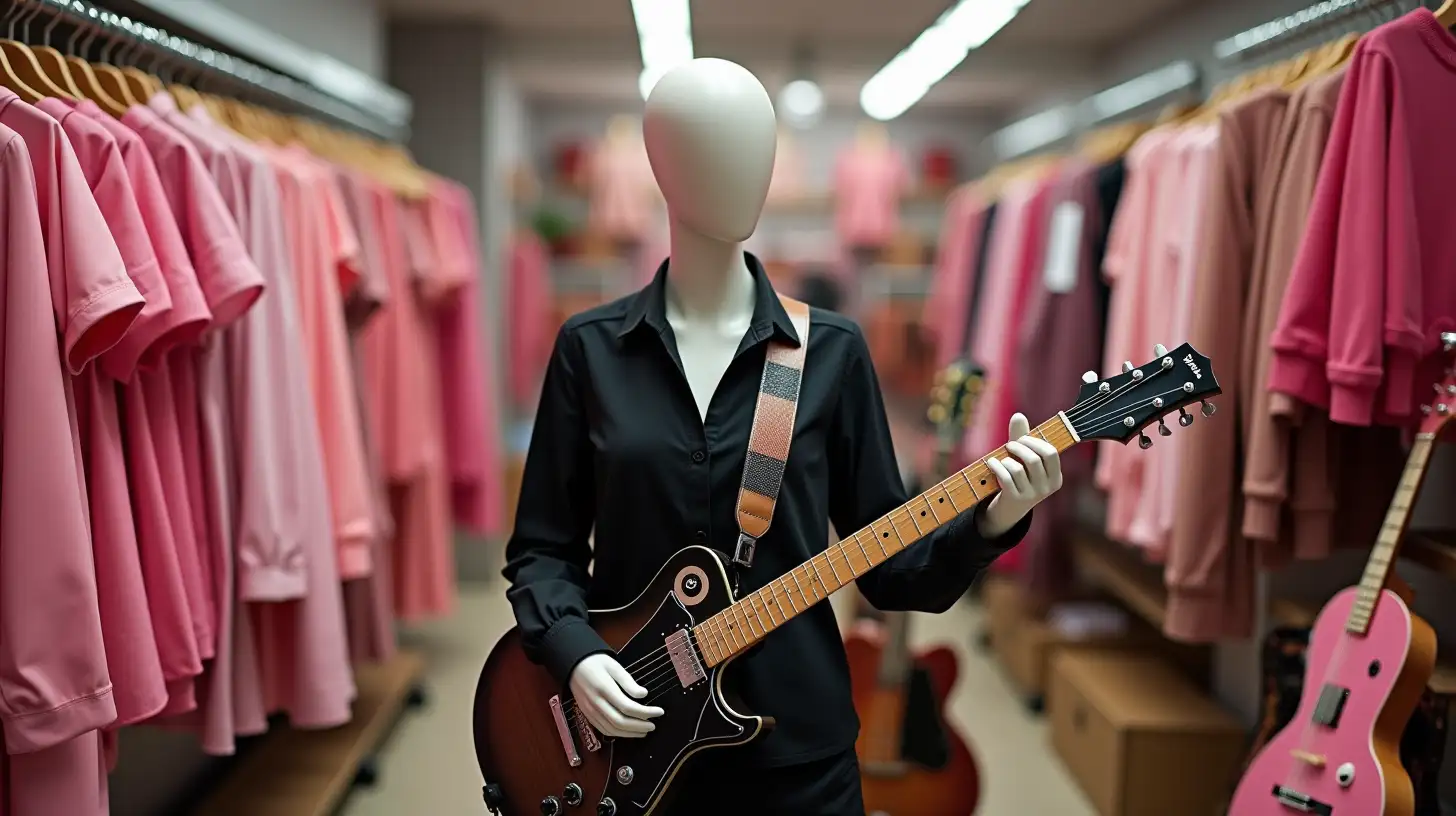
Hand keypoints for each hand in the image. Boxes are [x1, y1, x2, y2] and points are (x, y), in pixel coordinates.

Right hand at [569, 654, 663, 737]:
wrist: (573, 664)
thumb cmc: (596, 662)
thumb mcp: (615, 666)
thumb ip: (629, 682)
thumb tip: (644, 695)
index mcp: (604, 688)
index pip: (628, 707)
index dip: (646, 712)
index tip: (659, 711)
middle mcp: (596, 703)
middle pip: (620, 722)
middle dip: (639, 726)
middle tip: (653, 725)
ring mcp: (590, 711)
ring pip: (612, 729)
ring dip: (630, 733)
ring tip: (644, 730)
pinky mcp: (587, 715)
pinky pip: (603, 730)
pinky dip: (618, 734)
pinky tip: (628, 731)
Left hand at [979, 413, 1062, 537]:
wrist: (1010, 508)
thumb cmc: (1020, 477)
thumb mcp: (1023, 459)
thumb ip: (1022, 437)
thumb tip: (1018, 415)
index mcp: (1055, 477)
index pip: (1051, 453)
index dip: (1035, 442)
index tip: (1022, 438)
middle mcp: (1047, 487)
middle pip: (1034, 459)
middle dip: (1019, 447)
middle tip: (1009, 445)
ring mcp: (1032, 495)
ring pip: (1018, 469)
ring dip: (1007, 459)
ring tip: (1001, 457)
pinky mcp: (1016, 500)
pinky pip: (1006, 478)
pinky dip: (997, 467)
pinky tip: (991, 463)